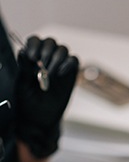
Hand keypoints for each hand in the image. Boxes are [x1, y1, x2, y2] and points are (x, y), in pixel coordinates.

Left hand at [15, 35, 78, 157]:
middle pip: (50, 42)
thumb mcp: (22, 85)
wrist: (40, 120)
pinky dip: (68, 64)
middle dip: (46, 51)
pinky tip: (59, 74)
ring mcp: (60, 67)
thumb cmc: (28, 103)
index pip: (35, 41)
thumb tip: (22, 51)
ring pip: (63, 50)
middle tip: (41, 65)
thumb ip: (23, 68)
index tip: (31, 57)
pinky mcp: (70, 75)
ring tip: (49, 74)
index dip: (34, 45)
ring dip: (56, 59)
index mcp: (31, 59)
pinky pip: (74, 61)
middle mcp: (46, 60)